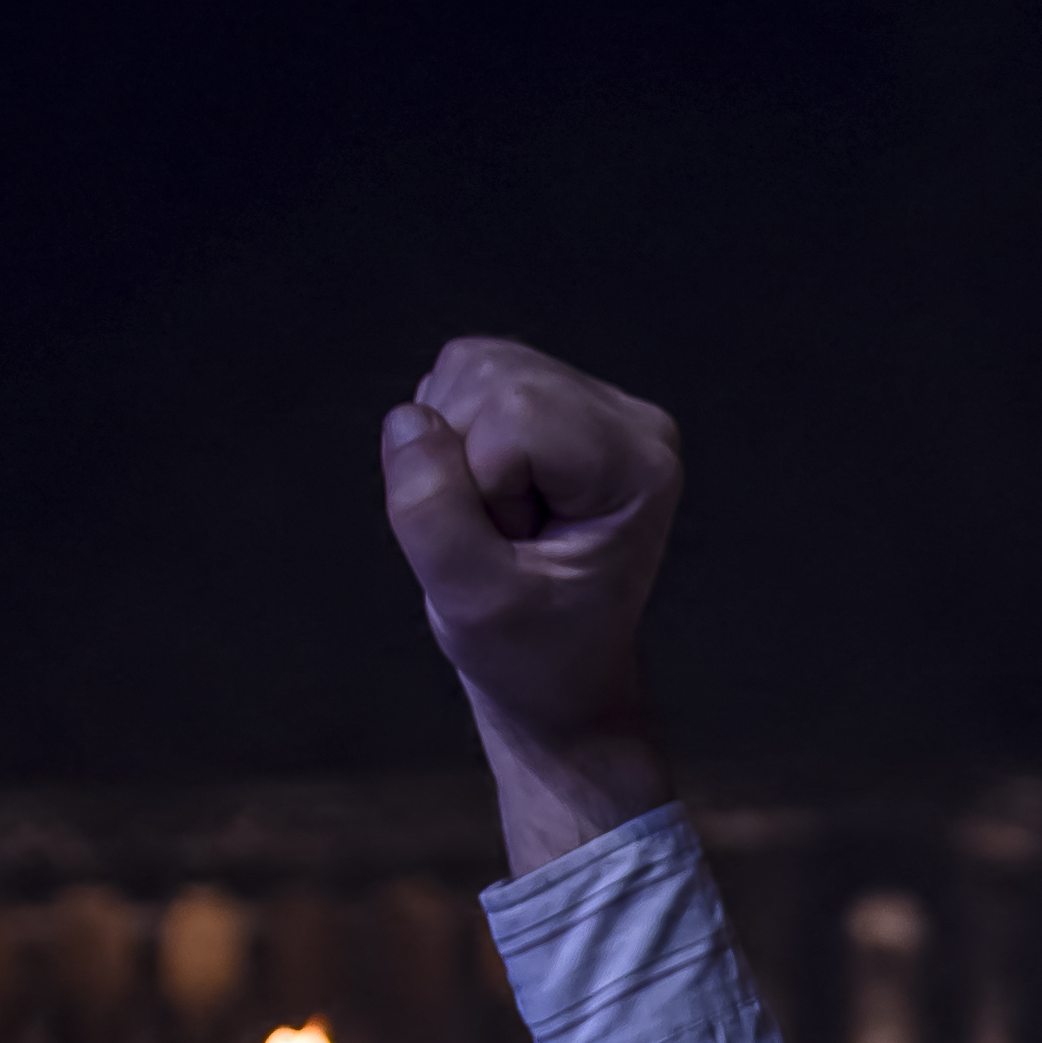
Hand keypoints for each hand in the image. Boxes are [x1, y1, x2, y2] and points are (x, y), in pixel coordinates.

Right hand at [379, 341, 692, 868]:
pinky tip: (484, 490)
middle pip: (492, 376)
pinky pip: (462, 376)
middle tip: (499, 536)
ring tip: (495, 518)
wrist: (555, 675)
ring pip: (471, 367)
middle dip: (462, 456)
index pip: (514, 415)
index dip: (481, 481)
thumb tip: (406, 419)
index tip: (511, 547)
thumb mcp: (473, 603)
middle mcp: (628, 418)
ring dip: (451, 444)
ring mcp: (592, 401)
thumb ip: (435, 512)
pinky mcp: (550, 395)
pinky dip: (450, 434)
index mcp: (635, 463)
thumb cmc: (530, 654)